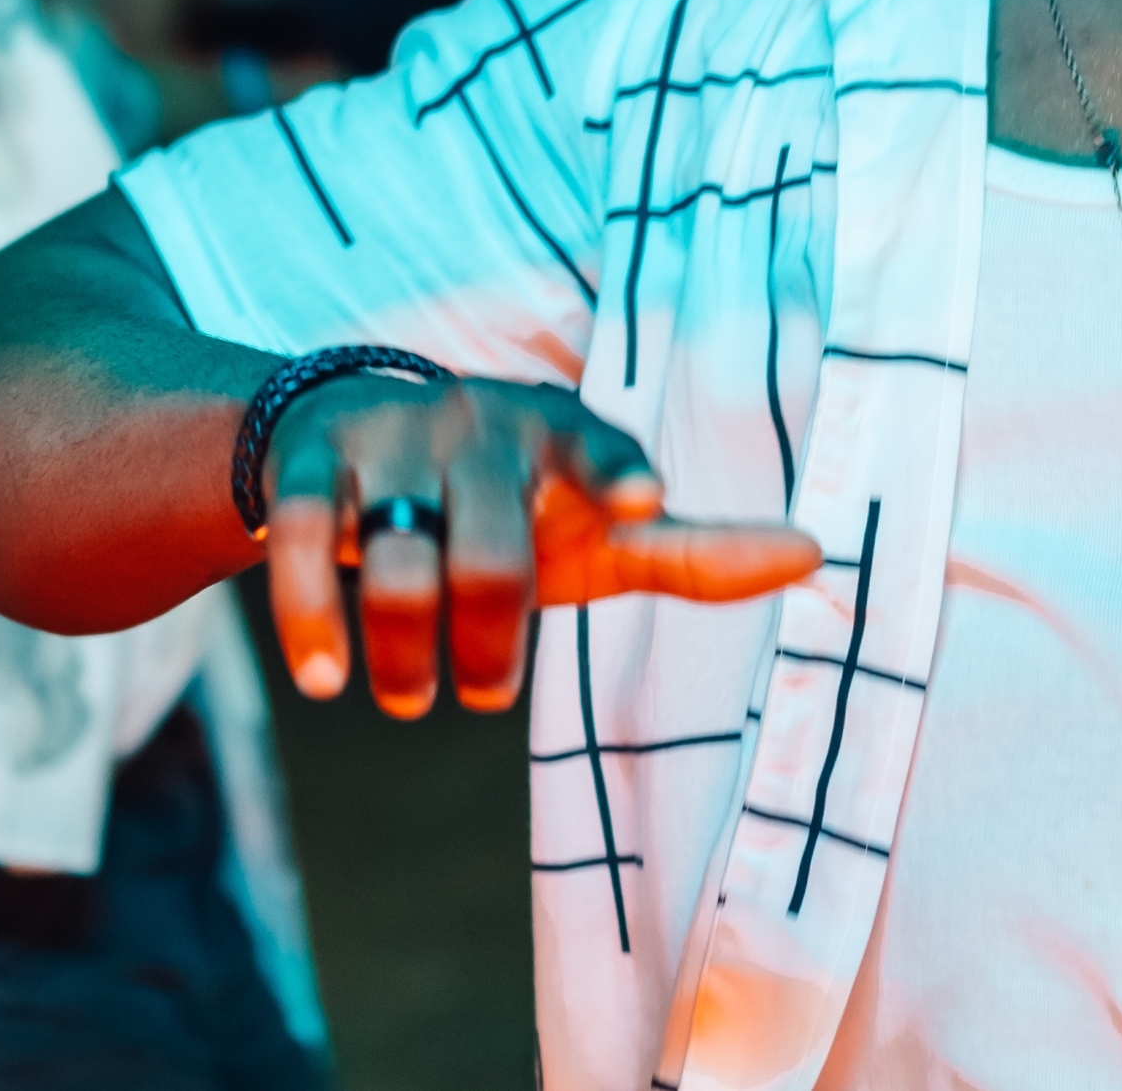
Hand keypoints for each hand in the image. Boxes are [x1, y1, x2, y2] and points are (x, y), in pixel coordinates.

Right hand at [263, 373, 821, 717]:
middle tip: (485, 694)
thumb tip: (814, 553)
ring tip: (409, 697)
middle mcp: (478, 425)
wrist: (347, 433)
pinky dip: (311, 618)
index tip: (646, 502)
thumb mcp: (594, 525)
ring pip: (400, 565)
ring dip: (406, 656)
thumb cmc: (507, 498)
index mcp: (559, 433)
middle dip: (491, 644)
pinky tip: (325, 680)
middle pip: (492, 556)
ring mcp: (393, 442)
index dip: (617, 471)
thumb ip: (690, 551)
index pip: (596, 445)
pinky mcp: (313, 467)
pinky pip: (306, 544)